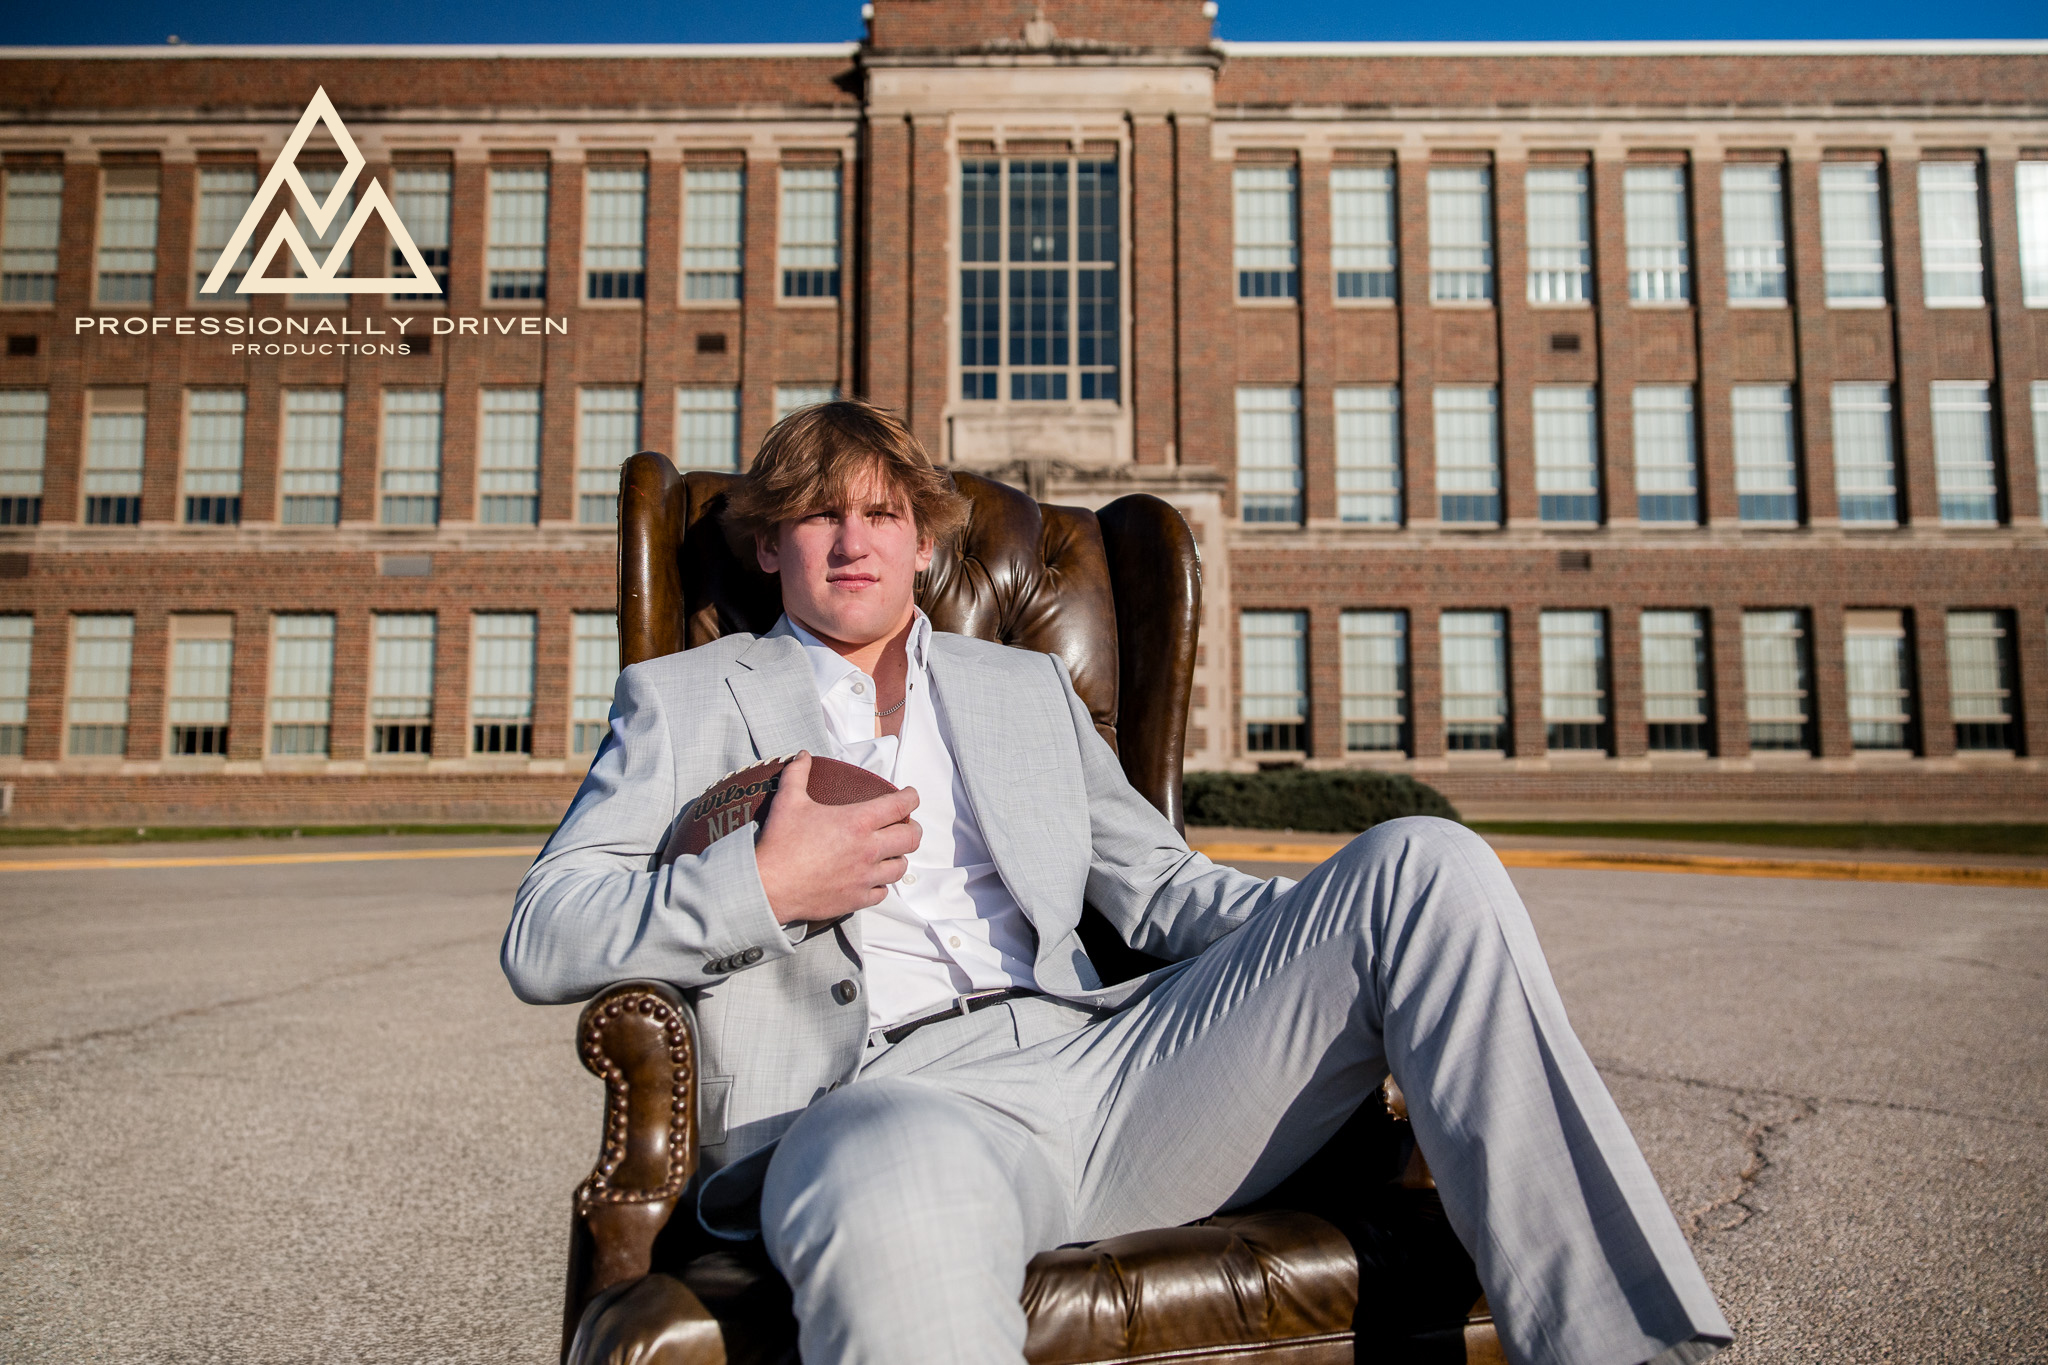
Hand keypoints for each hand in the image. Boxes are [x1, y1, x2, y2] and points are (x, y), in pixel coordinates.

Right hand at [753, 751, 921, 925]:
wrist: (770, 885)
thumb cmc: (781, 843)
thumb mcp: (788, 801)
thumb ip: (798, 773)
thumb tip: (802, 755)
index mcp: (858, 821)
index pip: (901, 805)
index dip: (911, 797)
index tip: (911, 795)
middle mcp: (868, 849)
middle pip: (911, 837)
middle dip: (913, 828)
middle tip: (905, 825)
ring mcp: (865, 876)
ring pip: (900, 867)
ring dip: (898, 857)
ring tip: (891, 852)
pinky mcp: (858, 898)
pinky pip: (882, 892)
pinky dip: (881, 884)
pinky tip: (872, 878)